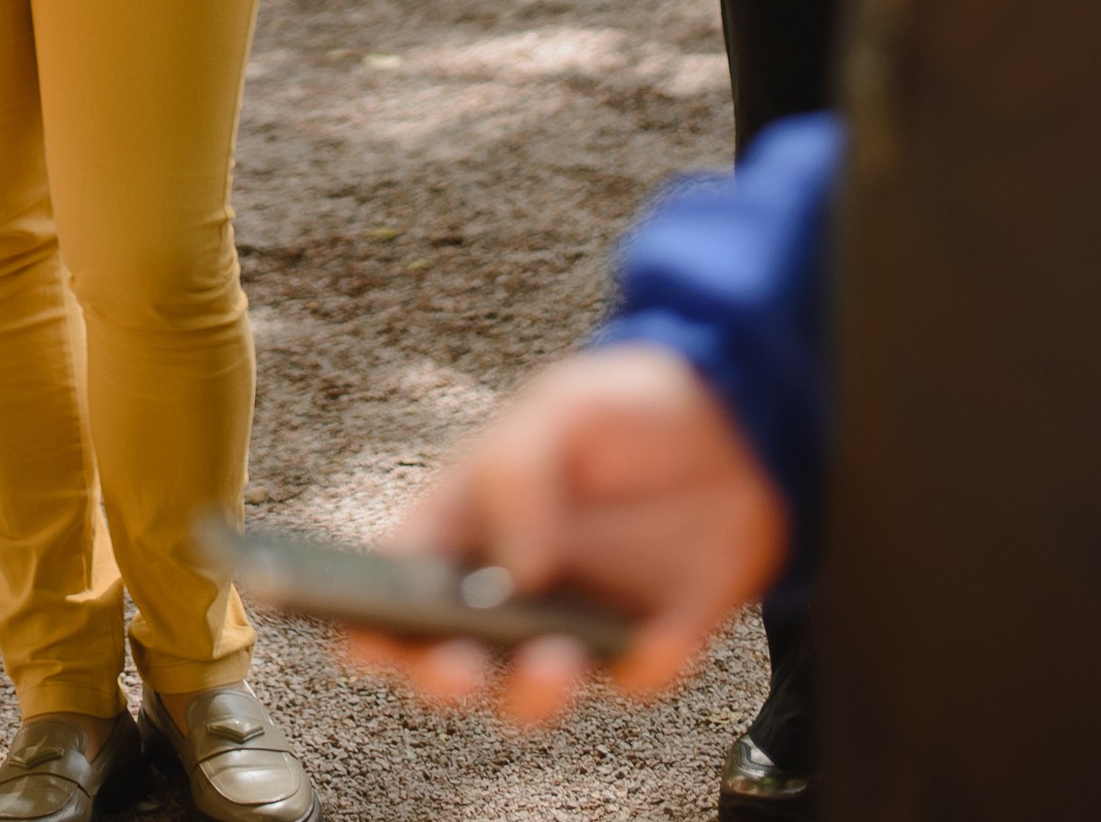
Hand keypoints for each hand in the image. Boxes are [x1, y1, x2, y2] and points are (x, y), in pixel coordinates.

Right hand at [342, 345, 786, 728]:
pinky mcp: (647, 640)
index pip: (397, 583)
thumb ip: (517, 473)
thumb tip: (512, 571)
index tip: (366, 636)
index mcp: (467, 522)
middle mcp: (510, 585)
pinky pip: (634, 679)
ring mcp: (576, 621)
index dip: (368, 620)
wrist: (734, 419)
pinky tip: (656, 641)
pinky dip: (641, 670)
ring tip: (553, 660)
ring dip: (531, 695)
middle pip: (447, 660)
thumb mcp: (558, 407)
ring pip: (530, 694)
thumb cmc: (624, 406)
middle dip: (439, 678)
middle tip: (455, 666)